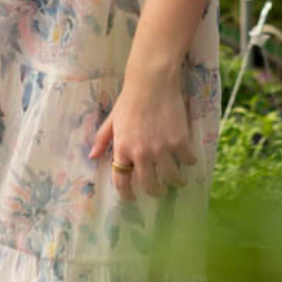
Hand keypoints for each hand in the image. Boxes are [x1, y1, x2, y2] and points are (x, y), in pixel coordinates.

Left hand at [88, 75, 197, 201]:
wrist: (152, 82)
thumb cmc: (130, 100)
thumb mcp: (112, 120)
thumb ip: (102, 139)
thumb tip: (92, 156)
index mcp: (123, 150)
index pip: (122, 182)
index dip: (127, 195)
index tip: (132, 199)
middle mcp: (142, 154)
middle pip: (150, 186)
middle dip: (156, 193)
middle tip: (160, 191)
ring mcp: (162, 149)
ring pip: (172, 178)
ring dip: (176, 182)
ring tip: (178, 181)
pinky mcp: (179, 141)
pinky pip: (187, 161)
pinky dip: (188, 162)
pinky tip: (188, 159)